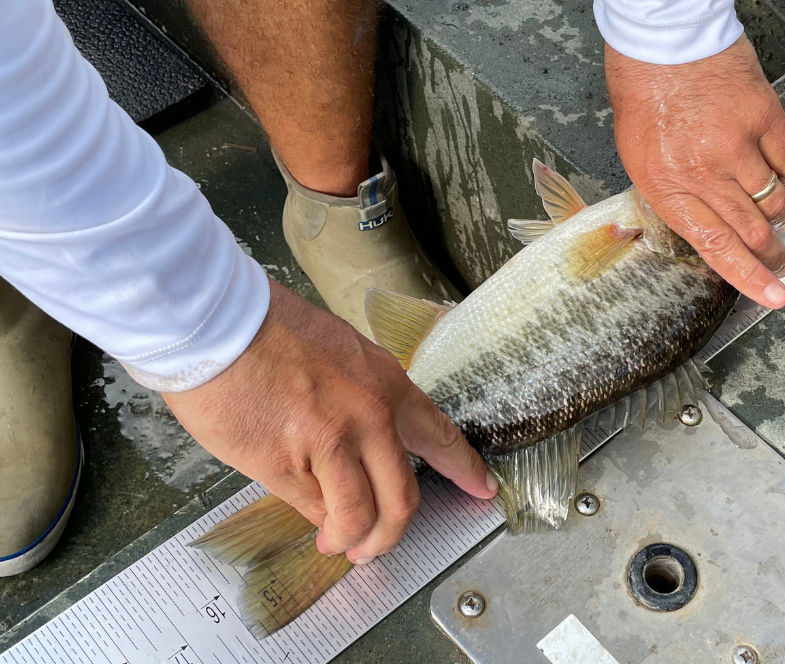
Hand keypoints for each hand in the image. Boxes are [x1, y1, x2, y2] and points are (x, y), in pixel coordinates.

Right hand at [163, 280, 495, 563]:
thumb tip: (362, 443)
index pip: (438, 436)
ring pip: (360, 516)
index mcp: (385, 383)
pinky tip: (312, 523)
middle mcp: (368, 417)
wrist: (216, 325)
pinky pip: (314, 510)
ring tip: (340, 544)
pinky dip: (317, 522)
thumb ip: (359, 399)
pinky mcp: (286, 466)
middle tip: (381, 544)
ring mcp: (329, 445)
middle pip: (403, 497)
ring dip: (353, 540)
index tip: (482, 488)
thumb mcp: (339, 352)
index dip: (465, 468)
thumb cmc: (267, 329)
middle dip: (394, 532)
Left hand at [606, 34, 784, 309]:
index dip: (748, 278)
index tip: (773, 296)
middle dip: (772, 256)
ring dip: (779, 215)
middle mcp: (702, 173)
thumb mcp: (641, 155)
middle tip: (782, 263)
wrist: (664, 34)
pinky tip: (780, 171)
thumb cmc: (645, 91)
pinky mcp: (763, 119)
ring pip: (775, 201)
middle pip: (751, 232)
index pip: (714, 247)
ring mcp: (736, 147)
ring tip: (777, 216)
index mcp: (666, 187)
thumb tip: (710, 222)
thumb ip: (674, 192)